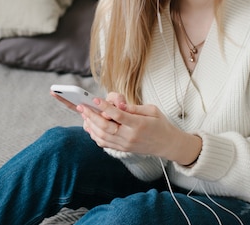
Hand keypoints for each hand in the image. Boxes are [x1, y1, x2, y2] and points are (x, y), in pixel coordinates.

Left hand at [81, 99, 201, 165]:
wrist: (167, 144)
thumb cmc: (160, 124)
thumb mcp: (152, 110)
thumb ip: (134, 108)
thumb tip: (118, 104)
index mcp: (139, 124)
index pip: (118, 115)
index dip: (105, 107)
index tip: (95, 99)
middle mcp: (130, 136)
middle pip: (106, 127)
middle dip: (91, 116)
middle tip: (82, 107)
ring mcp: (125, 145)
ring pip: (102, 137)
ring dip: (90, 125)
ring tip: (84, 115)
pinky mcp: (122, 149)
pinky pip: (104, 143)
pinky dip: (94, 135)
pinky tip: (90, 126)